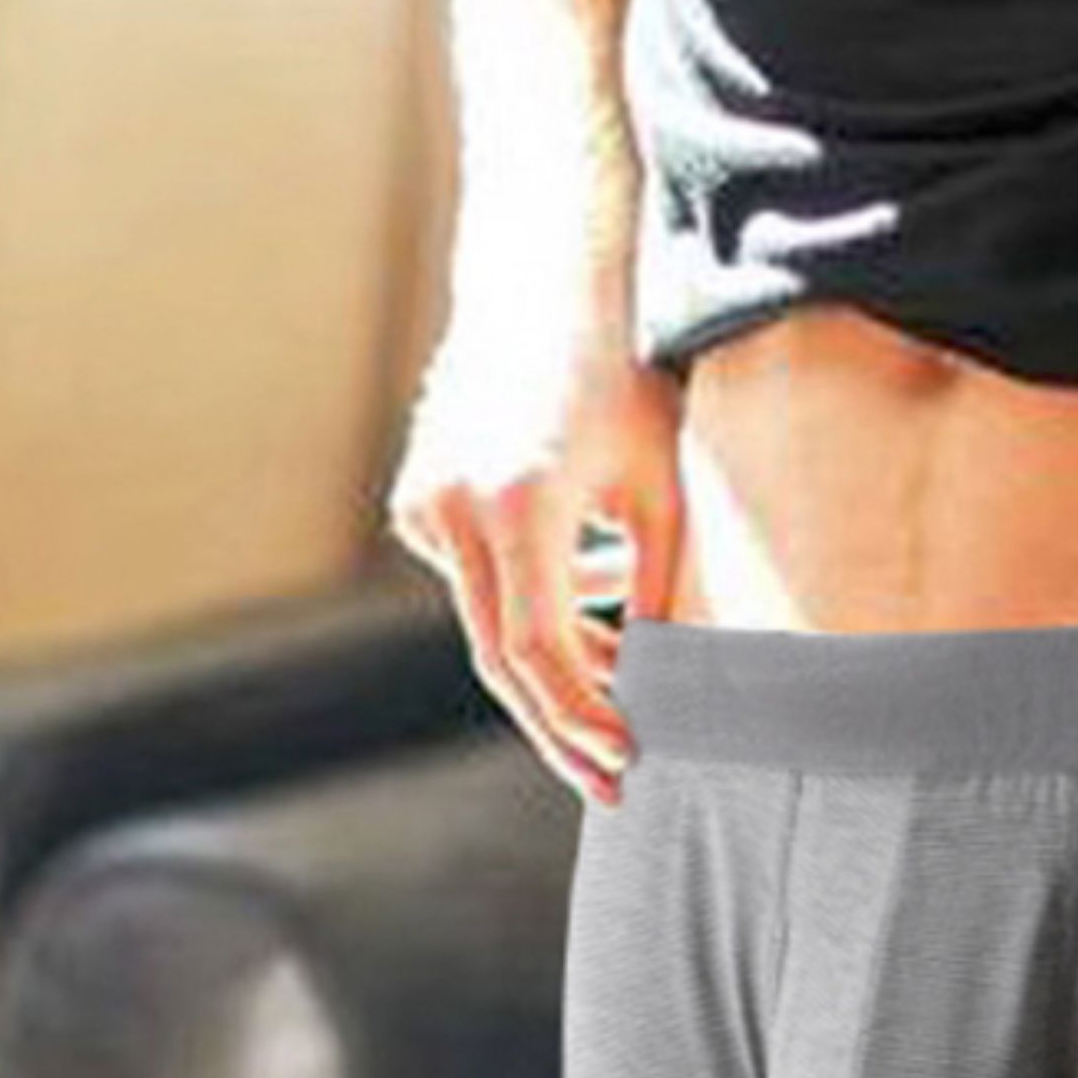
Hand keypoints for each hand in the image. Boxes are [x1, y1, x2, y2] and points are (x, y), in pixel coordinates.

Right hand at [387, 312, 685, 808]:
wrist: (538, 298)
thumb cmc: (618, 385)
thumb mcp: (660, 488)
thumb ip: (657, 587)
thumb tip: (654, 681)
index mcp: (518, 504)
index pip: (541, 650)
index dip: (582, 716)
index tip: (626, 757)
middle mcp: (454, 510)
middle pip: (501, 659)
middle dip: (560, 724)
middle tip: (610, 779)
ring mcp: (425, 507)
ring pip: (490, 623)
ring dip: (558, 657)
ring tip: (626, 677)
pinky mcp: (417, 504)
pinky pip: (478, 583)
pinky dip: (531, 601)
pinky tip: (591, 586)